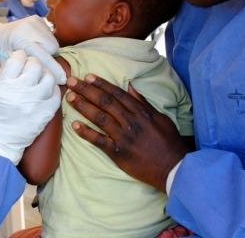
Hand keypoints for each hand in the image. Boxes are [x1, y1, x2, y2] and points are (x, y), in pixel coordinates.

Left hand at [0, 16, 65, 83]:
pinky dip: (45, 44)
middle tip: (36, 64)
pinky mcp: (37, 18)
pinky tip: (35, 46)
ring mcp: (34, 20)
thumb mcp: (10, 65)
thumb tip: (48, 78)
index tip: (62, 79)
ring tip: (34, 54)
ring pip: (53, 42)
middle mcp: (28, 26)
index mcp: (19, 38)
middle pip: (52, 48)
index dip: (53, 69)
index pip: (42, 55)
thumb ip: (28, 70)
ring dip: (48, 51)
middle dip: (49, 58)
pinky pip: (50, 36)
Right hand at [0, 50, 60, 163]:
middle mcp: (21, 90)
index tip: (19, 60)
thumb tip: (15, 66)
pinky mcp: (46, 113)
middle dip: (32, 64)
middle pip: (35, 65)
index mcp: (4, 84)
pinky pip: (56, 94)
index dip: (19, 57)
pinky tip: (46, 92)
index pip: (18, 58)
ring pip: (49, 77)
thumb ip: (2, 78)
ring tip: (40, 80)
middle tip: (30, 69)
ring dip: (44, 75)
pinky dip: (52, 90)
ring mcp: (35, 102)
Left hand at [66, 74, 192, 191]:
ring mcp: (123, 137)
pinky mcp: (118, 153)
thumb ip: (143, 102)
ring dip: (83, 106)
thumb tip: (130, 86)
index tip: (87, 76)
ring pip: (99, 117)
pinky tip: (74, 125)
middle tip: (71, 81)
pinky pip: (98, 141)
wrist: (174, 168)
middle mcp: (131, 122)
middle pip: (104, 102)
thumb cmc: (168, 142)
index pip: (117, 94)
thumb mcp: (160, 118)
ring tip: (69, 97)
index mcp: (141, 112)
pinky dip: (86, 133)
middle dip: (86, 90)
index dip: (101, 84)